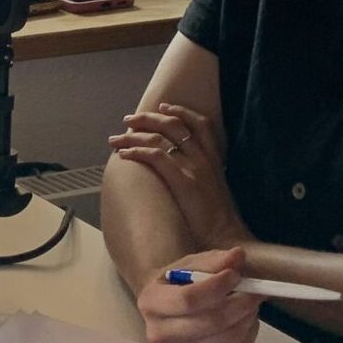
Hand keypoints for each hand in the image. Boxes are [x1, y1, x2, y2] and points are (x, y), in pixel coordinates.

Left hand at [109, 102, 250, 248]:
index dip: (181, 111)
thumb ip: (202, 173)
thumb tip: (181, 167)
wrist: (226, 237)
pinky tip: (123, 155)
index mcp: (215, 159)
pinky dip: (135, 151)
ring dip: (133, 135)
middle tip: (129, 119)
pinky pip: (154, 156)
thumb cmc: (218, 219)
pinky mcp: (183, 181)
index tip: (163, 106)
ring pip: (159, 138)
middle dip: (148, 118)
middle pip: (174, 125)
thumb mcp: (215, 188)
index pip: (201, 124)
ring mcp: (194, 168)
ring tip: (116, 138)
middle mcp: (205, 159)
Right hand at [136, 247, 263, 342]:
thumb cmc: (179, 283)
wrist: (170, 307)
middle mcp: (160, 334)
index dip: (217, 287)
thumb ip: (213, 261)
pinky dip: (249, 333)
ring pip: (227, 338)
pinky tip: (245, 319)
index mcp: (151, 303)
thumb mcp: (190, 265)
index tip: (234, 274)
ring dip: (247, 317)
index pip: (188, 299)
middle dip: (240, 303)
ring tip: (250, 302)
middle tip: (254, 290)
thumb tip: (237, 256)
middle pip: (210, 322)